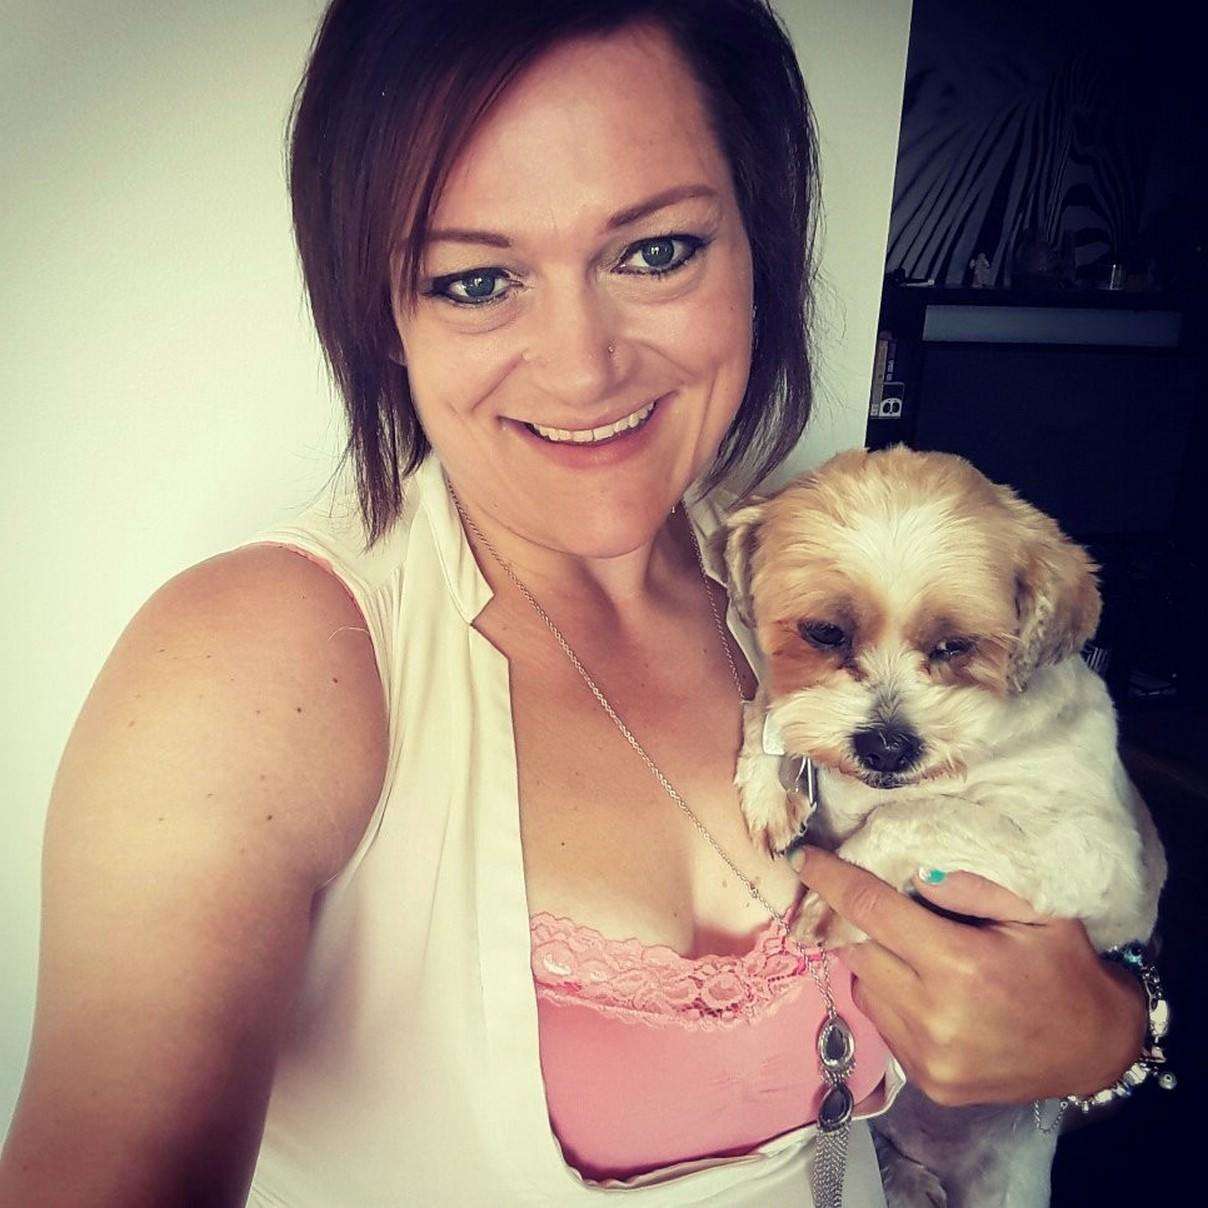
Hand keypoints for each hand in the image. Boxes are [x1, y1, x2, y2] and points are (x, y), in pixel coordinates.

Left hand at [796, 847, 1148, 1106]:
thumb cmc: (1063, 968)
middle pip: (854, 949)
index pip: (869, 910)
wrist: (1095, 1050)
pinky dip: (886, 993)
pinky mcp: (926, 1081)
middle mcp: (935, 1017)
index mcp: (960, 966)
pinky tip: (917, 982)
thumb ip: (967, 883)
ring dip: (867, 956)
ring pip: (861, 986)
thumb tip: (907, 867)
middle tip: (847, 891)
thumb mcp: (1032, 910)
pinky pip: (881, 1021)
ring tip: (901, 942)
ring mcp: (927, 1057)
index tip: (803, 858)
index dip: (831, 879)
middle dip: (843, 915)